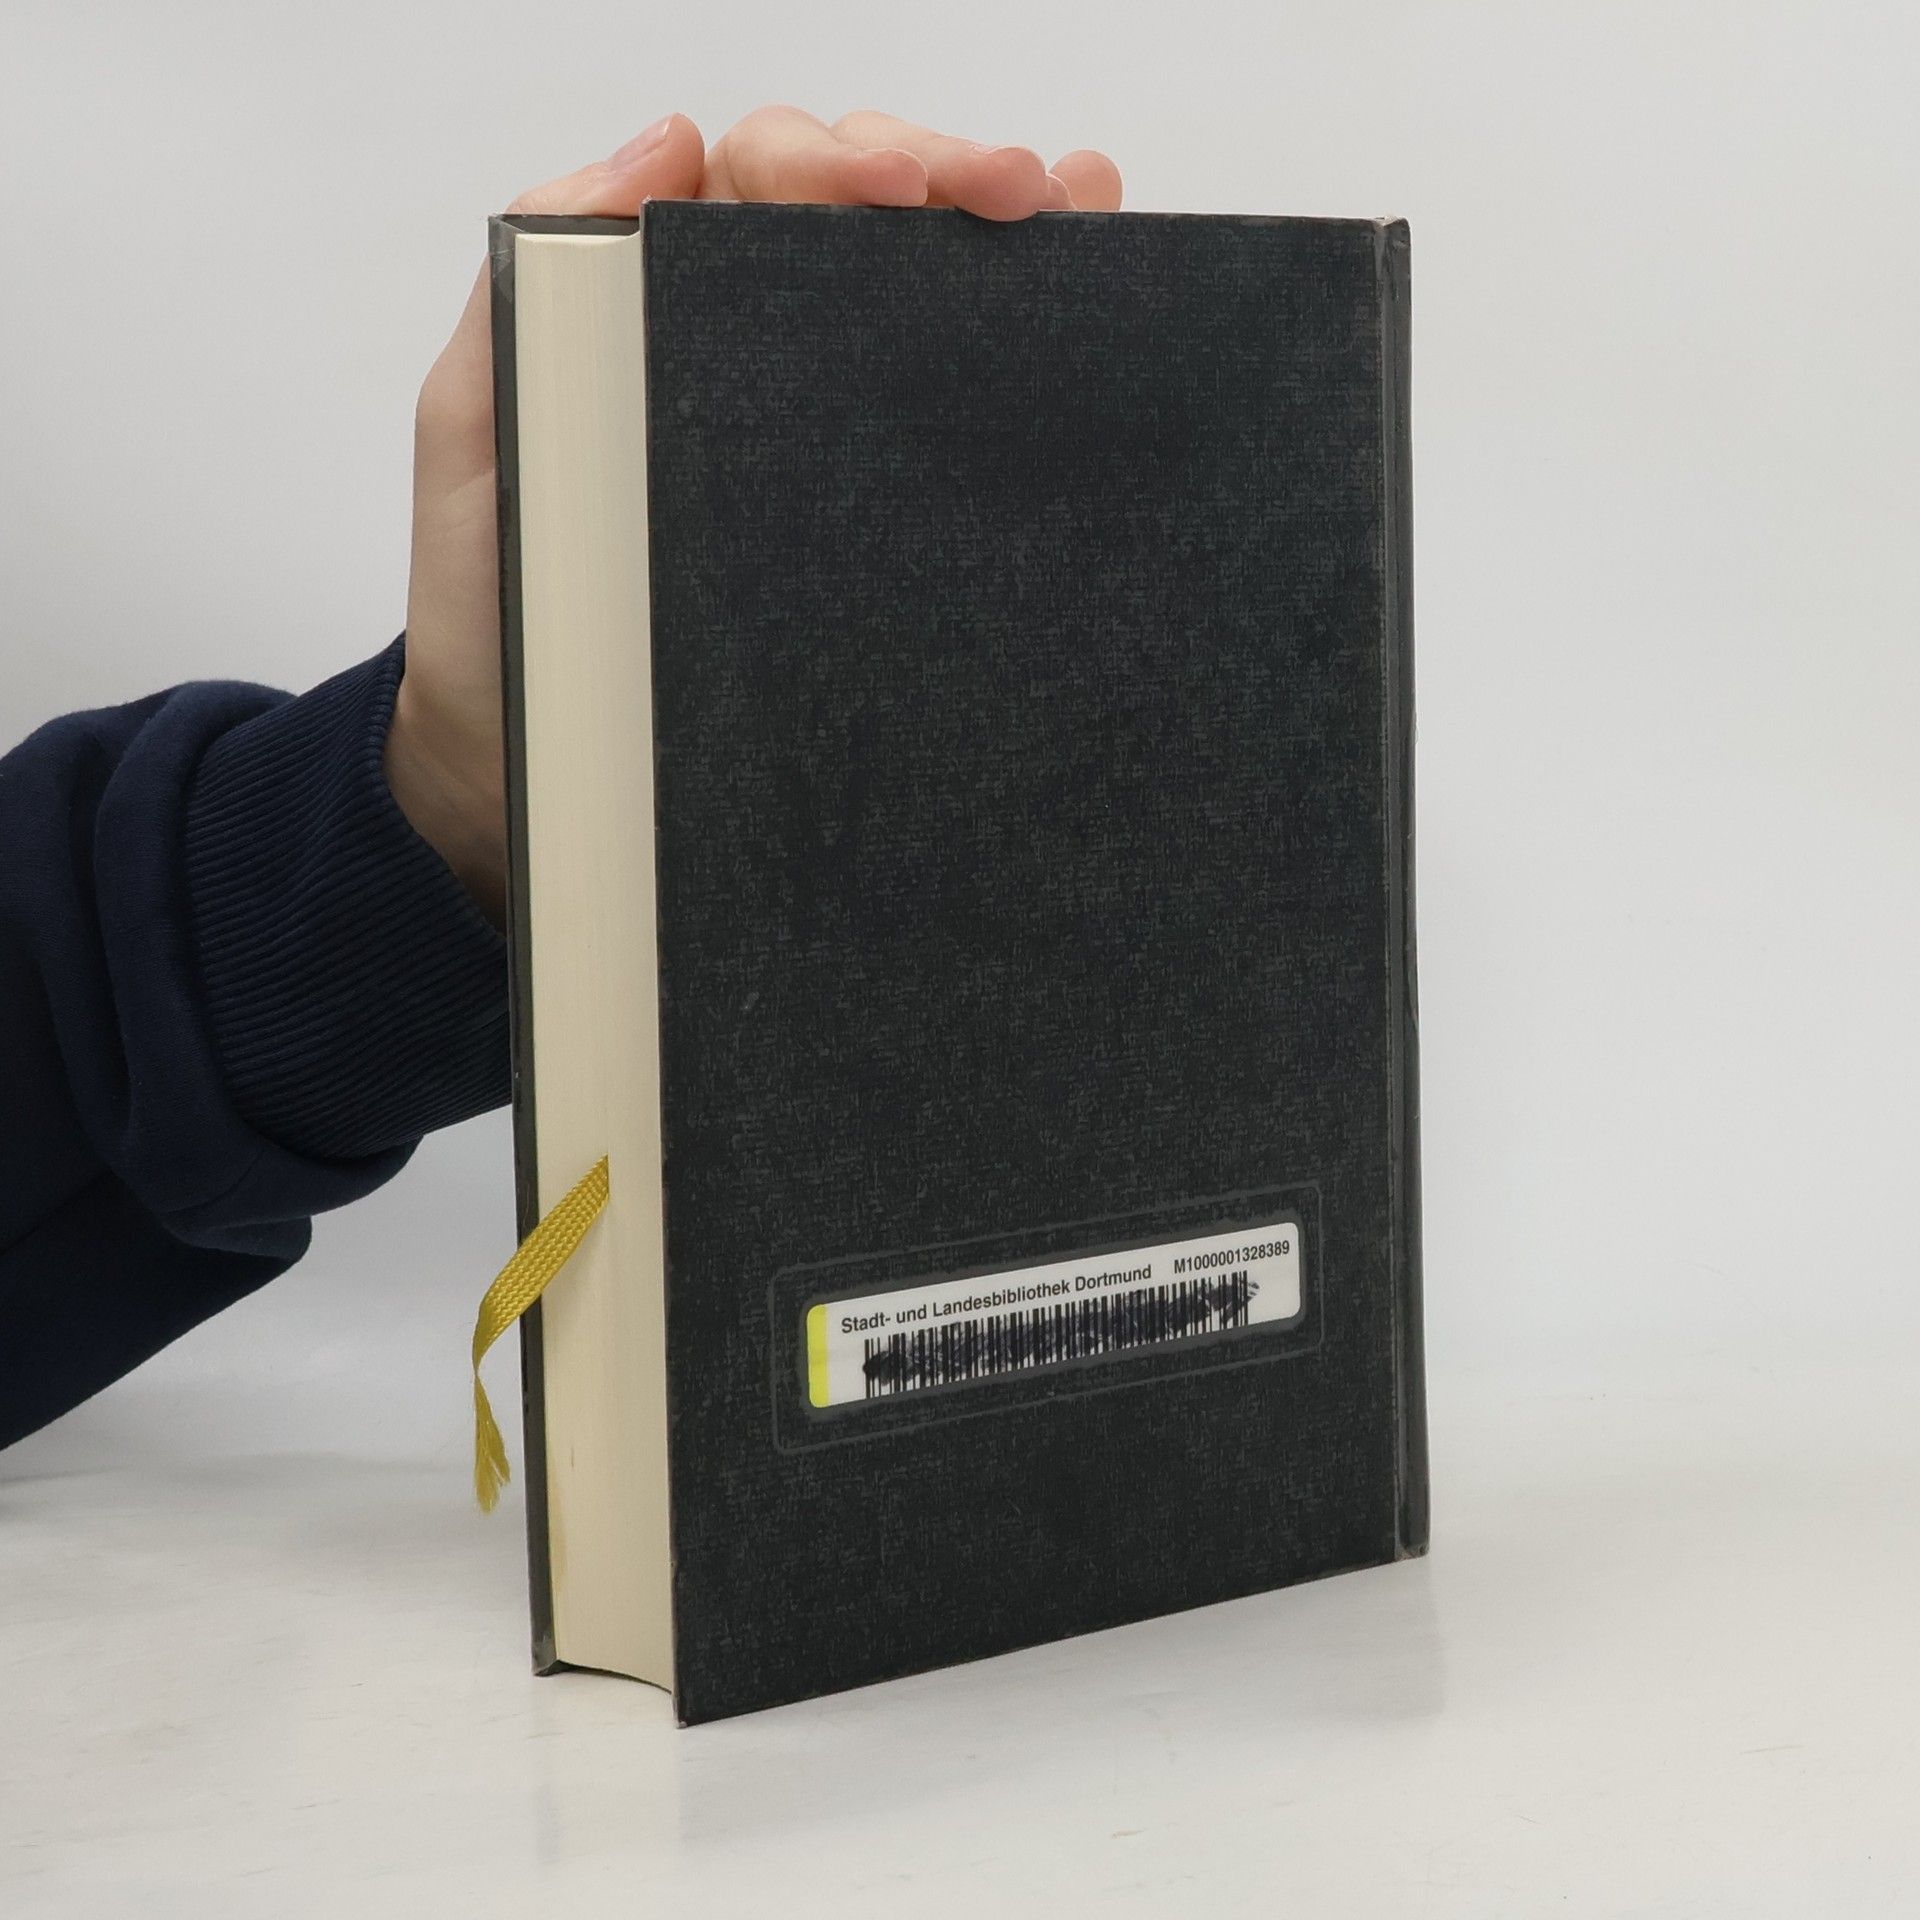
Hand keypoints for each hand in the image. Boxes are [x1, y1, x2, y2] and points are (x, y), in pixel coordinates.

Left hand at [389, 107, 1123, 920]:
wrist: (529, 778)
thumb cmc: (498, 616)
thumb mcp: (478, 430)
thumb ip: (527, 282)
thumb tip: (664, 147)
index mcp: (667, 308)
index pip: (767, 183)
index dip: (838, 155)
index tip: (895, 183)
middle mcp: (754, 353)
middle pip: (863, 216)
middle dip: (942, 173)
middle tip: (1008, 194)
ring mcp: (818, 436)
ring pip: (920, 291)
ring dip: (999, 231)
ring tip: (1070, 211)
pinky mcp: (869, 522)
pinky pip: (951, 412)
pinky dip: (1029, 319)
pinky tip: (1086, 271)